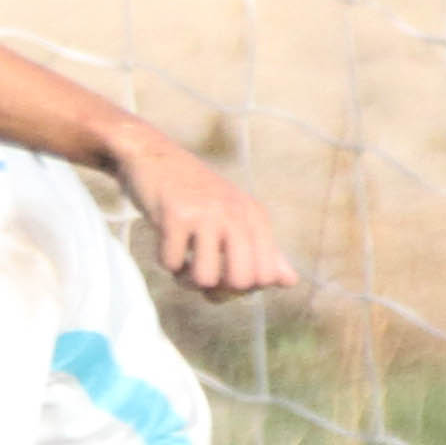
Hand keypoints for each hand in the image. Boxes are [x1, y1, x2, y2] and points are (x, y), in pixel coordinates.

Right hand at [102, 127, 298, 298]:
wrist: (154, 155)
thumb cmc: (196, 193)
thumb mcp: (235, 217)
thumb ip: (264, 250)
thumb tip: (291, 282)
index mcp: (254, 216)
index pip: (266, 275)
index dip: (244, 288)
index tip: (225, 276)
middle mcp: (236, 213)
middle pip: (241, 281)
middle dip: (218, 289)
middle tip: (202, 273)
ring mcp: (206, 213)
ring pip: (205, 278)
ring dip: (187, 279)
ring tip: (182, 262)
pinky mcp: (175, 215)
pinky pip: (172, 264)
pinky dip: (165, 261)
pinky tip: (166, 242)